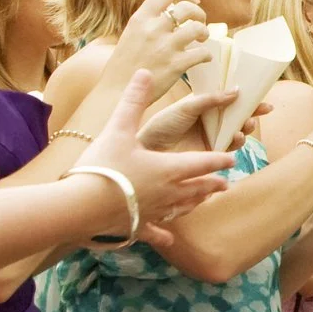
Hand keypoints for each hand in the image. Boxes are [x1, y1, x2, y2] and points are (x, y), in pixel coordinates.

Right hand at [74, 72, 235, 227]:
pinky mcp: (137, 227)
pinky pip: (155, 232)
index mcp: (170, 168)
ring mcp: (155, 212)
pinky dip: (163, 234)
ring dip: (195, 204)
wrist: (81, 206)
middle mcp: (170, 193)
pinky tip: (168, 240)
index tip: (231, 159)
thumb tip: (144, 72)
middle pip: (198, 188)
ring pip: (182, 209)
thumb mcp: (119, 129)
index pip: (203, 163)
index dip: (219, 160)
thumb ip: (134, 101)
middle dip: (213, 185)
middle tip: (224, 185)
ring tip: (202, 202)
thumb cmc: (104, 166)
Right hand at [109, 0, 214, 88]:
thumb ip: (148, 22)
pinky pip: (203, 53)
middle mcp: (153, 29)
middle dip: (199, 13)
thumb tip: (168, 13)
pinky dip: (206, 55)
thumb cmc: (125, 65)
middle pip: (186, 8)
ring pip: (197, 28)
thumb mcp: (130, 34)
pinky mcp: (176, 65)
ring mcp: (165, 47)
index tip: (193, 0)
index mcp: (140, 19)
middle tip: (199, 23)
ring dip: (205, 32)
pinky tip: (202, 58)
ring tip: (201, 39)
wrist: (118, 91)